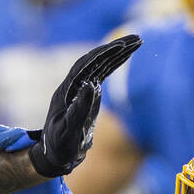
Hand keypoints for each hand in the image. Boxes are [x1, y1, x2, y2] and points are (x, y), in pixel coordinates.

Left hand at [29, 34, 141, 177]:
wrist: (55, 155)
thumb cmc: (60, 146)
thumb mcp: (69, 130)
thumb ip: (79, 109)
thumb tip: (92, 84)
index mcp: (67, 90)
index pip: (87, 65)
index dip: (104, 54)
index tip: (122, 45)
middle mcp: (74, 85)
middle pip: (96, 60)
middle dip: (116, 48)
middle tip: (138, 38)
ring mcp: (81, 88)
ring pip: (101, 65)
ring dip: (118, 53)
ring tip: (138, 42)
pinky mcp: (88, 94)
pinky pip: (103, 74)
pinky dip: (115, 64)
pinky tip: (126, 56)